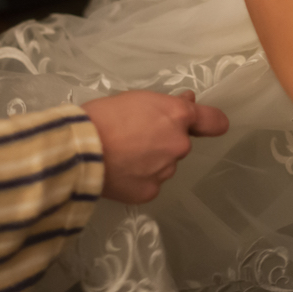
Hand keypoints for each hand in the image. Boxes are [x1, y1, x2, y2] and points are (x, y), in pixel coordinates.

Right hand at [82, 90, 229, 203]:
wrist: (79, 149)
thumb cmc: (103, 115)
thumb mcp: (136, 99)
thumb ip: (166, 104)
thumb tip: (188, 101)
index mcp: (177, 116)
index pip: (213, 121)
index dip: (211, 123)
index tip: (209, 126)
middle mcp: (178, 144)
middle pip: (179, 144)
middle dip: (162, 142)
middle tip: (133, 139)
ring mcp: (166, 171)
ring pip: (164, 165)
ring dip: (150, 161)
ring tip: (120, 156)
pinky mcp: (150, 192)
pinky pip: (150, 184)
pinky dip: (138, 179)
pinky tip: (119, 173)